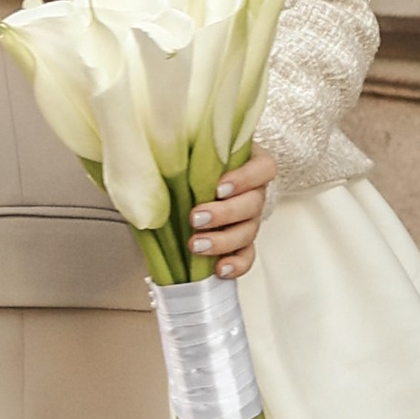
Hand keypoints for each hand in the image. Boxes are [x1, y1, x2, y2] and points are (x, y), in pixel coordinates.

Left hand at [191, 154, 272, 280]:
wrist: (191, 176)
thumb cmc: (194, 159)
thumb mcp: (192, 150)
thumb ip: (182, 154)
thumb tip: (155, 165)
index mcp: (250, 163)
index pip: (263, 168)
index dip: (245, 179)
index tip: (219, 187)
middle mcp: (254, 192)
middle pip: (254, 204)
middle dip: (224, 213)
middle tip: (196, 218)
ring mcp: (250, 218)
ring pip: (248, 232)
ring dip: (223, 241)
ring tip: (196, 245)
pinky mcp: (242, 241)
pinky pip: (246, 255)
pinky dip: (235, 264)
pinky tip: (218, 268)